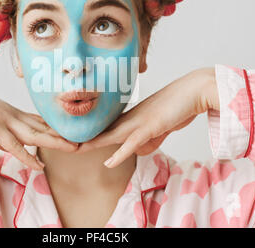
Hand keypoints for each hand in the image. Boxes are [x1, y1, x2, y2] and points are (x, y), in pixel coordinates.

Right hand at [0, 78, 77, 169]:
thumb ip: (1, 131)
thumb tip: (9, 143)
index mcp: (13, 113)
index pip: (40, 121)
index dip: (57, 128)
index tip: (73, 132)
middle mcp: (14, 116)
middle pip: (43, 127)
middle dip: (64, 135)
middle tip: (84, 140)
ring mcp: (5, 121)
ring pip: (35, 134)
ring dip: (55, 142)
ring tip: (73, 148)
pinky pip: (13, 146)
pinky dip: (27, 156)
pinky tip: (39, 165)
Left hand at [75, 68, 219, 167]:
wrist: (193, 91)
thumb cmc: (177, 107)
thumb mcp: (159, 126)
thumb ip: (148, 138)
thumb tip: (137, 150)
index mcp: (130, 117)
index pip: (105, 127)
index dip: (88, 134)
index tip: (73, 138)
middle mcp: (131, 118)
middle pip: (101, 131)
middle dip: (82, 137)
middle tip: (61, 140)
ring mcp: (139, 122)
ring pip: (110, 136)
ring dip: (92, 144)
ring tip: (74, 149)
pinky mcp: (151, 127)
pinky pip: (132, 142)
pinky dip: (120, 154)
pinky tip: (108, 162)